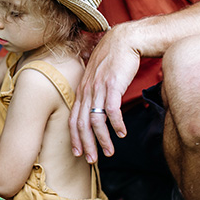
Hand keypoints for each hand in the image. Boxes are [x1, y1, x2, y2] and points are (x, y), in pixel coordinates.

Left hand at [70, 24, 139, 162]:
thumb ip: (95, 91)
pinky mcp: (113, 85)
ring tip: (109, 152)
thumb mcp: (99, 76)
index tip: (78, 152)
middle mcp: (88, 90)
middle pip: (81, 124)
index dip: (74, 137)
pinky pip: (112, 110)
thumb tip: (97, 107)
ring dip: (102, 139)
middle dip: (86, 145)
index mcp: (83, 90)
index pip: (73, 118)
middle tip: (91, 160)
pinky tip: (122, 133)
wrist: (125, 39)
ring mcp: (99, 88)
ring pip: (96, 121)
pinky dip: (116, 124)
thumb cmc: (114, 58)